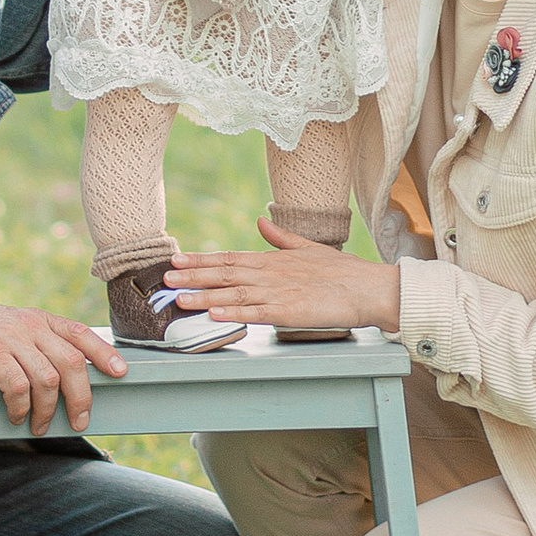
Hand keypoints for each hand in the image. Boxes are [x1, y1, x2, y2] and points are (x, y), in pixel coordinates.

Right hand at [0, 301, 124, 435]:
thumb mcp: (20, 329)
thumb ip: (45, 343)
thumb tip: (76, 375)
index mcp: (42, 320)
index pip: (81, 333)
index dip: (104, 353)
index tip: (120, 371)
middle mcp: (31, 327)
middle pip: (71, 362)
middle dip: (80, 397)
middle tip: (80, 420)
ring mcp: (11, 339)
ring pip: (46, 379)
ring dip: (47, 410)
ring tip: (41, 425)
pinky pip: (16, 386)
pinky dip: (20, 407)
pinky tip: (17, 416)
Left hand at [164, 219, 401, 333]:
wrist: (370, 288)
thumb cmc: (343, 272)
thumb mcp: (309, 249)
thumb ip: (281, 237)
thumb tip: (261, 220)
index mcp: (273, 261)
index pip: (229, 258)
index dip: (202, 260)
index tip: (177, 260)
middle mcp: (271, 274)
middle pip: (225, 273)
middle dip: (193, 275)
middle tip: (165, 277)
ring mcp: (279, 293)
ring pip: (234, 294)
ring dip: (204, 296)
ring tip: (179, 297)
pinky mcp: (289, 312)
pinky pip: (256, 313)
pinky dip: (234, 313)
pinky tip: (215, 315)